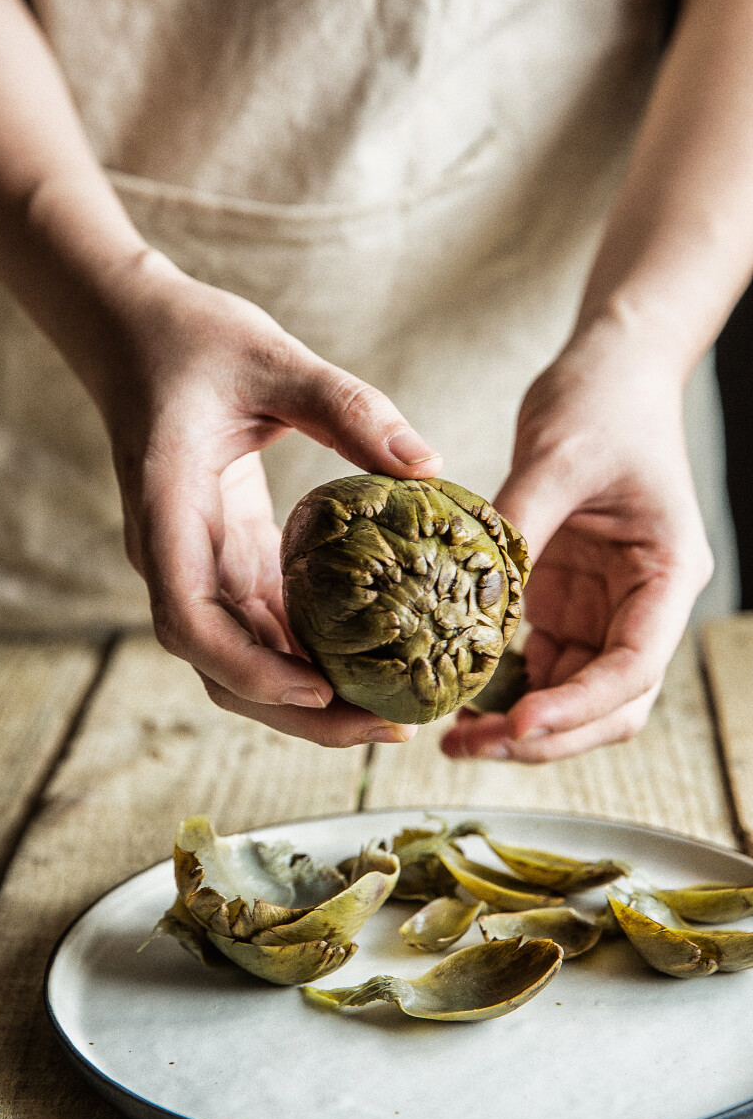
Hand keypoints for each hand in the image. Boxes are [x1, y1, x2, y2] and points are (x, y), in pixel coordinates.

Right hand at [90, 249, 441, 745]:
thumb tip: (428, 464)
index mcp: (168, 511)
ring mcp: (195, 562)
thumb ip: (348, 406)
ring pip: (238, 658)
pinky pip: (260, 625)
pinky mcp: (222, 556)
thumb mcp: (272, 356)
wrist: (131, 330)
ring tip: (388, 714)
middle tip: (388, 727)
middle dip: (296, 710)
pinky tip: (368, 663)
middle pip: (219, 664)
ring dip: (304, 696)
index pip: (189, 619)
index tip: (317, 690)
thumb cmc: (191, 337)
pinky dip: (306, 655)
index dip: (249, 667)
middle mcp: (172, 554)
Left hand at [440, 321, 712, 762]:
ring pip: (575, 696)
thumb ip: (517, 524)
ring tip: (452, 738)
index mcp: (666, 574)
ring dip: (521, 724)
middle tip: (469, 747)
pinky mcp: (565, 601)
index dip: (578, 707)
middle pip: (611, 704)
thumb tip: (466, 590)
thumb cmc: (600, 402)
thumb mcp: (555, 456)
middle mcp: (642, 604)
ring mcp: (604, 608)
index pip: (634, 667)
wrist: (611, 371)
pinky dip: (504, 690)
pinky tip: (455, 697)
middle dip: (547, 737)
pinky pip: (541, 666)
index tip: (517, 724)